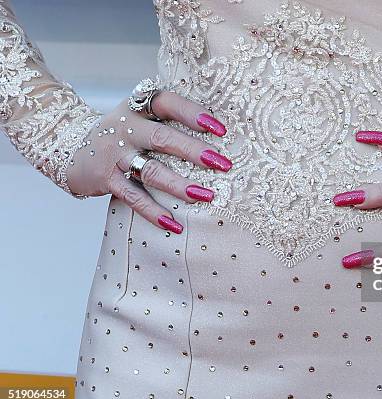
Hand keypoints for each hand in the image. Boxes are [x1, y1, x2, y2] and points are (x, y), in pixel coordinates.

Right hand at [67, 92, 231, 233]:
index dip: (193, 113)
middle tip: (222, 164)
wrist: (71, 146)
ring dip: (180, 185)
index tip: (220, 129)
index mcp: (138, 107)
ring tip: (207, 195)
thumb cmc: (124, 132)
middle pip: (163, 138)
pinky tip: (174, 225)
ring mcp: (115, 154)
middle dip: (194, 152)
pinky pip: (134, 198)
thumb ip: (169, 118)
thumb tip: (220, 131)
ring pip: (151, 171)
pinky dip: (154, 213)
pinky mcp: (107, 179)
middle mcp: (126, 128)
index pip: (167, 103)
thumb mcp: (140, 115)